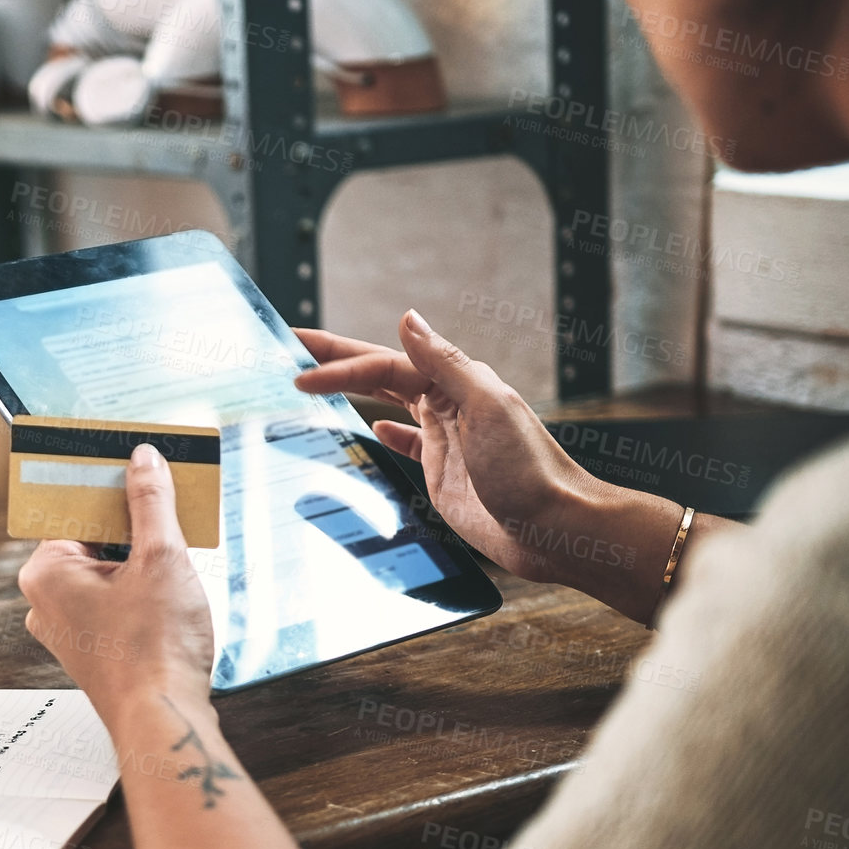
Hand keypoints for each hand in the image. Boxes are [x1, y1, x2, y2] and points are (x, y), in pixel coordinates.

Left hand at [18, 444, 214, 725]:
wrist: (164, 721)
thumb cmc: (154, 650)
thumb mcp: (161, 558)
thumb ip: (150, 502)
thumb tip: (143, 461)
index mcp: (45, 572)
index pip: (75, 506)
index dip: (113, 486)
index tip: (140, 468)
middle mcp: (45, 600)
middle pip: (92, 537)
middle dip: (133, 524)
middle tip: (170, 510)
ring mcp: (67, 627)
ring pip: (106, 570)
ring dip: (142, 558)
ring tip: (177, 554)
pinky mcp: (92, 647)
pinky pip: (113, 599)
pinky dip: (141, 588)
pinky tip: (172, 589)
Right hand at [292, 309, 614, 588]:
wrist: (557, 529)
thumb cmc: (530, 470)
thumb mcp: (487, 406)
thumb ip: (444, 363)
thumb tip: (407, 319)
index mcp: (457, 383)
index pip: (385, 364)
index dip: (340, 365)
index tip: (298, 373)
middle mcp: (448, 405)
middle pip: (380, 374)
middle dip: (336, 361)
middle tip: (291, 350)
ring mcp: (444, 440)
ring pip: (388, 403)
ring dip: (353, 389)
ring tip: (317, 380)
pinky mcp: (442, 474)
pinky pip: (408, 443)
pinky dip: (386, 433)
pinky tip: (371, 431)